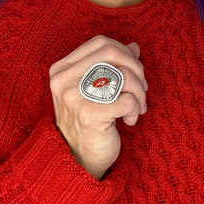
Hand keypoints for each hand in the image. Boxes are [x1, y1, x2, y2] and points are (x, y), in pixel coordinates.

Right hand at [49, 35, 146, 178]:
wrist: (78, 159)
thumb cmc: (89, 121)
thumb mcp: (96, 89)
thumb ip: (111, 65)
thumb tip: (134, 46)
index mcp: (62, 69)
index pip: (101, 43)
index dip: (124, 53)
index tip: (134, 72)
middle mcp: (64, 80)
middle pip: (112, 54)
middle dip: (136, 70)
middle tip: (141, 88)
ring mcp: (74, 97)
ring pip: (123, 75)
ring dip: (140, 92)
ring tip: (137, 107)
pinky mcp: (90, 115)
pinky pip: (128, 100)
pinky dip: (135, 109)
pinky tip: (129, 121)